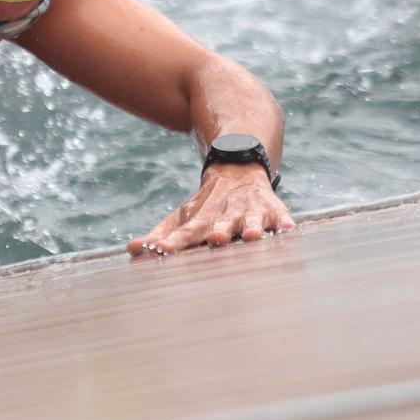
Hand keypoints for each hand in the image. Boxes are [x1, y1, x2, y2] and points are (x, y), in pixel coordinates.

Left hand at [128, 166, 294, 255]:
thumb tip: (131, 250)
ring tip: (252, 236)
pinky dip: (284, 222)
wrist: (237, 168)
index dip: (174, 241)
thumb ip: (160, 234)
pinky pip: (279, 216)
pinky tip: (289, 228)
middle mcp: (224, 215)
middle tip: (215, 239)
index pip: (185, 232)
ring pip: (251, 220)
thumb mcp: (183, 217)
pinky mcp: (271, 209)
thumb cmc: (206, 205)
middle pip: (219, 225)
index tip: (161, 249)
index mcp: (201, 219)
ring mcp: (248, 212)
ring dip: (251, 228)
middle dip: (217, 232)